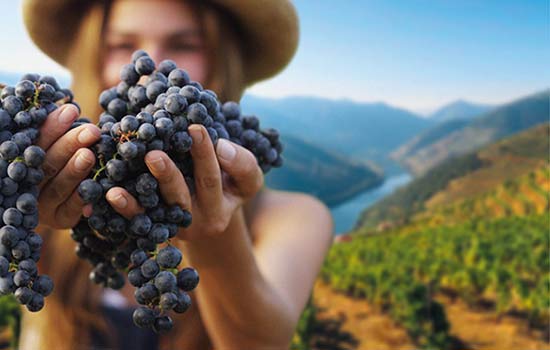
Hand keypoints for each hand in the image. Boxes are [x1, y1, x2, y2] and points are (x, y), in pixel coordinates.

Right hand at [36, 104, 100, 228]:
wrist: (66, 196)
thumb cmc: (60, 155)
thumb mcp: (54, 142)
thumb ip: (54, 130)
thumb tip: (69, 106)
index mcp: (21, 162)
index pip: (34, 142)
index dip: (52, 127)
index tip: (72, 110)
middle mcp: (26, 184)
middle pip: (46, 164)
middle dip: (69, 145)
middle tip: (91, 131)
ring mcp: (42, 205)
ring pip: (58, 187)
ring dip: (75, 170)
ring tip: (90, 154)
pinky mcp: (60, 219)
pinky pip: (72, 209)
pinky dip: (83, 197)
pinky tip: (96, 185)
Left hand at [104, 124, 262, 240]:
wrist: (211, 216)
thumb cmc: (230, 186)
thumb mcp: (246, 179)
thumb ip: (242, 163)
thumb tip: (222, 147)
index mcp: (223, 206)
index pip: (216, 180)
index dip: (206, 156)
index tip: (195, 128)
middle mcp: (199, 220)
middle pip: (185, 196)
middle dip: (170, 173)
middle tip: (155, 153)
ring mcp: (175, 226)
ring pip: (161, 207)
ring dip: (149, 186)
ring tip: (137, 165)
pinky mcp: (155, 229)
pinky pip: (140, 219)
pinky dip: (126, 206)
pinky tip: (113, 193)